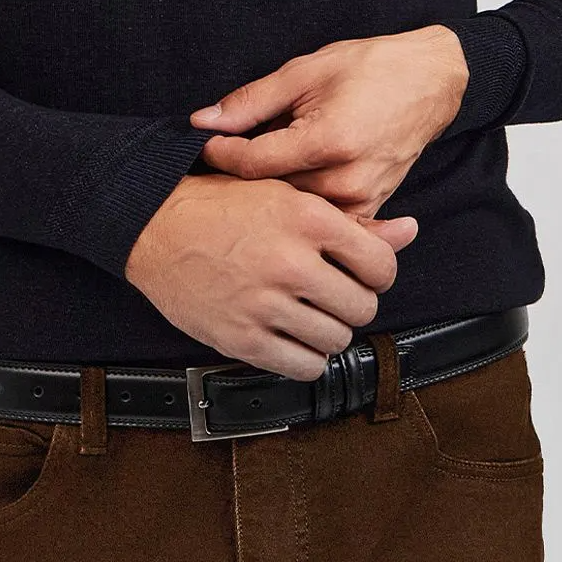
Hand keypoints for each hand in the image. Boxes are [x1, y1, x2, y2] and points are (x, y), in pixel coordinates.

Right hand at [124, 173, 419, 379]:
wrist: (152, 225)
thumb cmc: (221, 204)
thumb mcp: (287, 195)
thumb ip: (352, 220)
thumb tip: (409, 231)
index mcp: (306, 218)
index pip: (381, 265)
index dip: (376, 272)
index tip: (359, 271)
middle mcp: (290, 262)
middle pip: (362, 307)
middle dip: (353, 302)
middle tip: (330, 292)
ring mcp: (265, 304)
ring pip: (336, 339)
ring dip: (329, 329)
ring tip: (307, 311)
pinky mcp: (242, 338)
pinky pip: (304, 367)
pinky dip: (307, 357)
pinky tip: (292, 335)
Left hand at [187, 26, 469, 220]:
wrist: (430, 82)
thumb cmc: (372, 69)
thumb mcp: (304, 71)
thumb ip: (251, 101)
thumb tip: (204, 121)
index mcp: (328, 141)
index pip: (252, 164)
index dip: (219, 153)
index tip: (202, 142)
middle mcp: (346, 180)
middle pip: (270, 192)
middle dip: (240, 175)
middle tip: (220, 158)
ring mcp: (361, 201)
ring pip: (293, 210)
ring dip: (269, 193)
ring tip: (254, 169)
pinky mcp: (370, 210)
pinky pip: (322, 219)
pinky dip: (300, 204)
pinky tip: (288, 184)